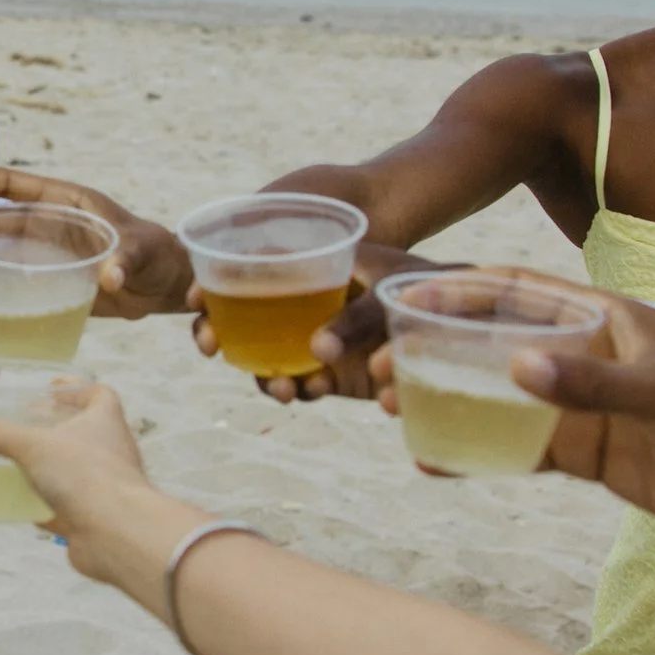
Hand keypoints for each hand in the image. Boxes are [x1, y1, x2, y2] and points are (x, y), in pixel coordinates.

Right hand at [0, 169, 190, 316]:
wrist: (165, 284)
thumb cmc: (157, 253)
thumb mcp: (144, 250)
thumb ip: (126, 258)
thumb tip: (110, 278)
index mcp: (61, 202)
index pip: (10, 184)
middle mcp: (43, 226)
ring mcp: (39, 258)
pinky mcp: (42, 288)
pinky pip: (5, 296)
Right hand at [0, 385, 158, 583]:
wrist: (117, 534)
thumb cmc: (85, 475)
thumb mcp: (32, 446)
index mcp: (105, 421)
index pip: (98, 394)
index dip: (76, 388)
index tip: (49, 389)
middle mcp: (110, 450)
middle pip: (85, 430)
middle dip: (56, 426)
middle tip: (23, 424)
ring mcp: (104, 485)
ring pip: (76, 468)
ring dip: (51, 465)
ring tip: (16, 461)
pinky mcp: (94, 516)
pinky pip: (67, 504)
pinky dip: (46, 502)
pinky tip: (20, 502)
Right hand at [190, 241, 452, 402]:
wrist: (460, 307)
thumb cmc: (418, 276)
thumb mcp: (386, 281)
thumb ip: (354, 314)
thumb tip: (316, 352)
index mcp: (297, 265)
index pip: (238, 271)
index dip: (208, 286)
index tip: (194, 302)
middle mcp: (298, 302)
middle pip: (239, 320)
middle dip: (219, 336)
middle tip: (214, 348)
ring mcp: (315, 337)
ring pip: (268, 358)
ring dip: (261, 372)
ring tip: (279, 385)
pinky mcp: (336, 371)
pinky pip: (304, 382)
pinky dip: (301, 388)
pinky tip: (308, 390)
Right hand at [372, 270, 654, 548]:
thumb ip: (595, 383)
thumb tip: (514, 368)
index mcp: (606, 317)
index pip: (517, 291)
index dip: (456, 290)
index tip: (398, 299)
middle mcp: (586, 353)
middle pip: (491, 341)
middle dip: (429, 349)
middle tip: (375, 372)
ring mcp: (584, 404)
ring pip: (494, 393)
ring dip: (442, 398)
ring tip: (389, 412)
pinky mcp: (588, 453)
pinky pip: (516, 447)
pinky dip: (475, 451)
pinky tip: (435, 461)